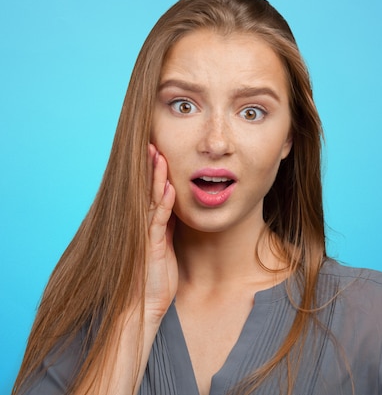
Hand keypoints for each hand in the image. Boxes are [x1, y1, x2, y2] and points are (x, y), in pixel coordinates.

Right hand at [143, 144, 177, 323]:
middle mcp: (141, 227)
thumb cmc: (154, 280)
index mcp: (146, 226)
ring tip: (158, 155)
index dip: (153, 173)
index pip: (149, 193)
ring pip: (149, 200)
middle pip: (145, 191)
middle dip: (149, 167)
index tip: (157, 152)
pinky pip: (156, 220)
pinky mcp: (149, 245)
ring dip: (154, 177)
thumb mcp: (164, 247)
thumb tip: (171, 206)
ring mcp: (144, 235)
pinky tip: (167, 187)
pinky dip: (162, 203)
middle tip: (153, 143)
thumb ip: (165, 226)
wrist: (143, 307)